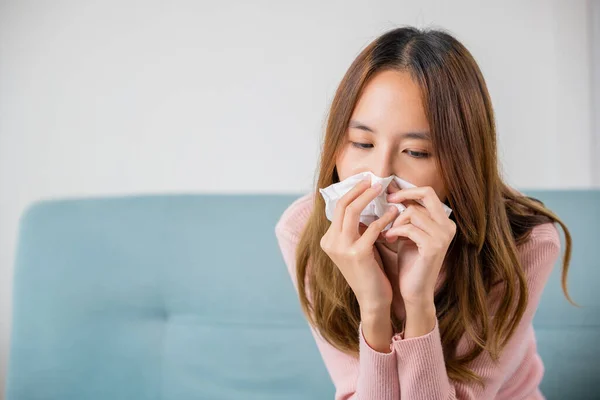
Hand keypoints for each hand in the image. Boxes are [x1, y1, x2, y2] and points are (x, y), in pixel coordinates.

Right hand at [319, 178, 399, 314]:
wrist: (373, 300)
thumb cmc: (370, 271)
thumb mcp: (358, 246)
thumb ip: (357, 228)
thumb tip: (366, 203)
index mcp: (328, 240)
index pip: (337, 208)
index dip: (351, 192)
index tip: (364, 182)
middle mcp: (330, 242)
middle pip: (342, 205)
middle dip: (358, 189)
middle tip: (373, 180)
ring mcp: (342, 248)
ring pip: (352, 212)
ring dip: (368, 197)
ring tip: (382, 189)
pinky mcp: (357, 254)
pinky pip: (371, 228)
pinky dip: (383, 218)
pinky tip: (394, 213)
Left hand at [384, 186, 455, 305]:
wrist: (415, 291)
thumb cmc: (410, 262)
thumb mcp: (407, 233)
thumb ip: (404, 214)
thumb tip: (391, 190)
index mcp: (444, 222)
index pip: (428, 193)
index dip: (407, 190)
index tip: (390, 195)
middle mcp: (448, 226)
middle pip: (427, 194)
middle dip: (404, 194)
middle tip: (388, 201)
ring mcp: (443, 236)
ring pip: (413, 212)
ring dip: (396, 221)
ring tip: (388, 232)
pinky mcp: (433, 247)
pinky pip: (410, 228)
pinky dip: (396, 231)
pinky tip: (389, 239)